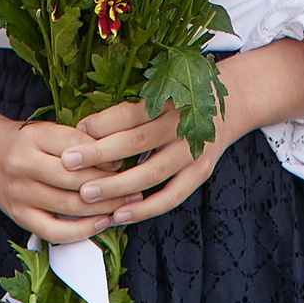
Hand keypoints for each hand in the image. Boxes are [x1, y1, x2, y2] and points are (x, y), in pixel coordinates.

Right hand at [0, 85, 142, 242]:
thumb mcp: (47, 129)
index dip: (104, 155)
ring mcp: (20, 194)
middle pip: (75, 179)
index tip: (124, 159)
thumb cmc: (25, 142)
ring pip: (69, 205)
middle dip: (110, 185)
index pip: (77, 147)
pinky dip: (81, 231)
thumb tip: (115, 160)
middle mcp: (23, 166)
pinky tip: (100, 223)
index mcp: (33, 138)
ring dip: (103, 208)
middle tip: (135, 187)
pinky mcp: (19, 216)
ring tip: (126, 205)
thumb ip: (77, 141)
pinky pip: (54, 231)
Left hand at [62, 38, 303, 228]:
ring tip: (87, 195)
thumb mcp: (162, 87)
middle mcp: (185, 124)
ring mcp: (196, 151)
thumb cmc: (184, 94)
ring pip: (152, 173)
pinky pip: (172, 195)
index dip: (103, 123)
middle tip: (69, 163)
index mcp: (172, 97)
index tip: (76, 131)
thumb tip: (83, 128)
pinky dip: (146, 207)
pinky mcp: (202, 172)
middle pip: (138, 142)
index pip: (132, 112)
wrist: (234, 101)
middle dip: (100, 154)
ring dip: (117, 186)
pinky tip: (119, 214)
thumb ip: (127, 108)